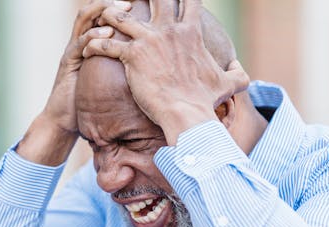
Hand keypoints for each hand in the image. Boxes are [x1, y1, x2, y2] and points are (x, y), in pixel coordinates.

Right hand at [17, 0, 131, 165]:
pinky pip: (79, 43)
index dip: (118, 8)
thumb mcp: (109, 80)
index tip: (138, 5)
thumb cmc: (88, 103)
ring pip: (84, 20)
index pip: (103, 15)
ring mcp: (72, 51)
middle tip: (130, 3)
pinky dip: (93, 36)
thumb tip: (150, 68)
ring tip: (121, 10)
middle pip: (93, 11)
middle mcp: (80, 42)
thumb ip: (122, 69)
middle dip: (111, 3)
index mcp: (91, 43)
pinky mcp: (67, 62)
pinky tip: (107, 34)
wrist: (64, 121)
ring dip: (102, 12)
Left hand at [82, 0, 249, 144]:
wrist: (187, 114)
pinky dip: (94, 45)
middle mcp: (169, 30)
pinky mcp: (132, 56)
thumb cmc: (206, 101)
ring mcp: (149, 40)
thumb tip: (242, 71)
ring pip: (120, 16)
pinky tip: (86, 50)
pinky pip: (105, 44)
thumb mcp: (229, 84)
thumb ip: (237, 73)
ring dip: (108, 14)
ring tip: (100, 18)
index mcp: (190, 31)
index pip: (187, 0)